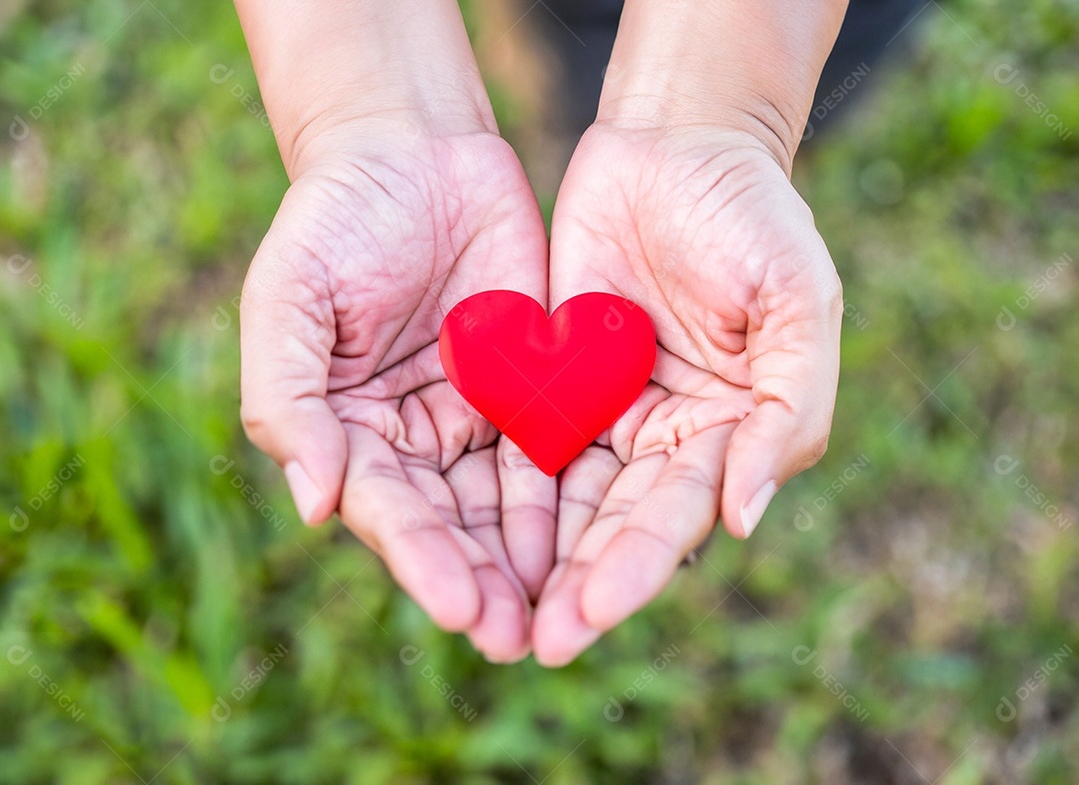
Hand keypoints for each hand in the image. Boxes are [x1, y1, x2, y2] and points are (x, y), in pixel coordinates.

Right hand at [240, 123, 554, 661]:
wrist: (413, 151)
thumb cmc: (333, 221)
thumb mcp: (290, 299)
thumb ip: (288, 401)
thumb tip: (313, 506)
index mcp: (350, 432)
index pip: (388, 509)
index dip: (422, 558)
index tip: (462, 606)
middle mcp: (414, 441)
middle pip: (452, 525)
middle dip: (485, 582)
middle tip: (521, 640)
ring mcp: (476, 417)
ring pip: (507, 505)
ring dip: (533, 562)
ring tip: (564, 615)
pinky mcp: (533, 388)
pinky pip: (555, 451)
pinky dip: (571, 498)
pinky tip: (596, 541)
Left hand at [532, 123, 841, 664]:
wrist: (676, 141)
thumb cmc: (752, 217)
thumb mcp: (797, 302)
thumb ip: (789, 412)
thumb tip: (743, 519)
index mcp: (731, 431)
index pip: (680, 513)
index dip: (638, 566)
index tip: (590, 614)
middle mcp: (666, 436)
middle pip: (617, 523)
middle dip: (580, 583)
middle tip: (536, 643)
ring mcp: (607, 411)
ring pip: (566, 499)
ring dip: (536, 557)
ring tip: (497, 614)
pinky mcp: (553, 380)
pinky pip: (525, 442)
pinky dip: (502, 491)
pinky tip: (470, 536)